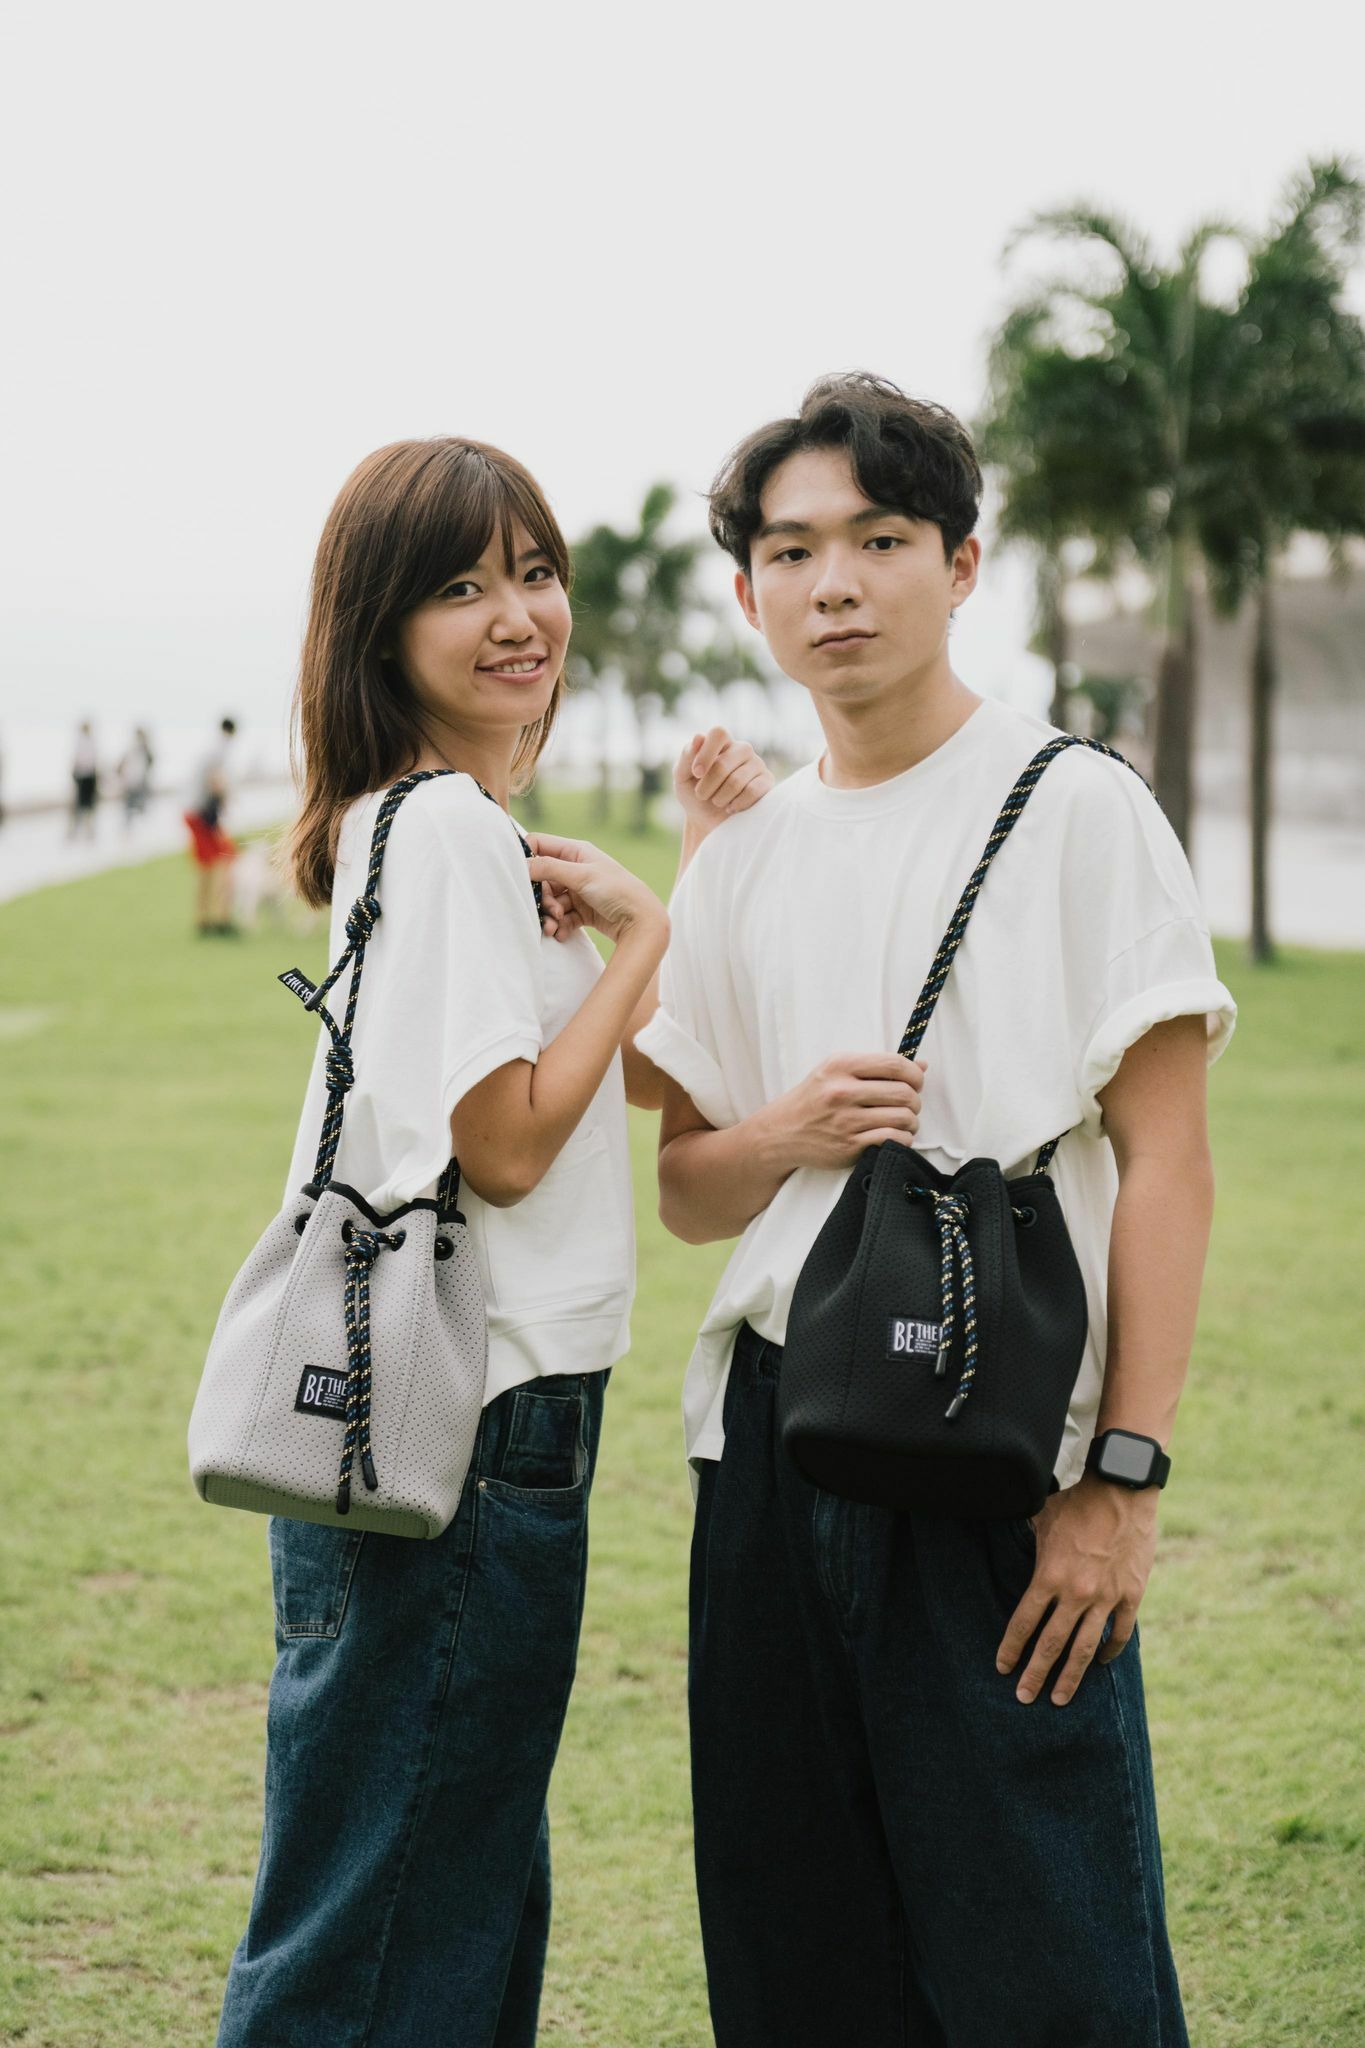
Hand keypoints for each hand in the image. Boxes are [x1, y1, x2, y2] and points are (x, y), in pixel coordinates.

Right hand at [527, 835, 668, 949]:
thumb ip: (549, 868)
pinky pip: (562, 917)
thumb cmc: (616, 891)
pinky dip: (560, 926)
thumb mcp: (582, 875)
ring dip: (549, 915)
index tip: (518, 876)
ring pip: (550, 901)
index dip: (526, 858)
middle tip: (551, 911)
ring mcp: (578, 891)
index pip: (539, 845)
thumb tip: (520, 864)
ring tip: (554, 927)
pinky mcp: (582, 911)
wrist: (641, 922)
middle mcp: (575, 869)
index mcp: (576, 852)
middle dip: (542, 897)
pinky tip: (562, 934)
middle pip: (542, 878)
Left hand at [673, 727, 774, 832]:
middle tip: (701, 795)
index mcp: (721, 742)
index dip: (705, 753)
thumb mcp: (682, 777)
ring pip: (736, 781)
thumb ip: (687, 756)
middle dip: (707, 785)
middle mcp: (741, 749)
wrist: (710, 822)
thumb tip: (699, 736)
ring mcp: (757, 764)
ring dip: (720, 797)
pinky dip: (736, 804)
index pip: (718, 733)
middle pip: (723, 763)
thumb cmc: (694, 796)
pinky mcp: (767, 782)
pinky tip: (731, 807)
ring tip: (717, 802)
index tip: (696, 773)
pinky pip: (752, 791)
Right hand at [760, 1052, 925, 1171]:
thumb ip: (876, 1067)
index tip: (915, 1081)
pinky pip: (894, 1140)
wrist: (781, 1132)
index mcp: (841, 1066)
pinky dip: (903, 1139)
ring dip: (912, 1121)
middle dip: (914, 1100)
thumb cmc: (814, 1099)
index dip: (914, 1074)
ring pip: (903, 1118)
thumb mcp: (836, 1072)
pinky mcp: (849, 1146)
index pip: (895, 1064)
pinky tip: (895, 1136)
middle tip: (908, 1105)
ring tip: (904, 1122)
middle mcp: (842, 1091)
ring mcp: (845, 1121)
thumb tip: (922, 1065)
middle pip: (904, 1093)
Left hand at [995, 1473, 1157, 1706]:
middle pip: (1051, 1644)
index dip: (1011, 1648)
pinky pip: (1120, 1633)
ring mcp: (1106, 1597)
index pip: (1023, 1622)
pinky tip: (1098, 1662)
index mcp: (1048, 1575)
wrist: (1122, 1486)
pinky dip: (1108, 1651)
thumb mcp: (1041, 1519)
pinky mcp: (1132, 1594)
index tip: (1003, 1668)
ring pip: (1084, 1648)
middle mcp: (1076, 1593)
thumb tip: (1008, 1548)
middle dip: (1036, 1674)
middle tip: (1024, 1697)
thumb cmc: (1077, 1497)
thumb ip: (1028, 1545)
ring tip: (1060, 1699)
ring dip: (1071, 1676)